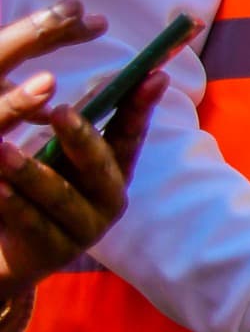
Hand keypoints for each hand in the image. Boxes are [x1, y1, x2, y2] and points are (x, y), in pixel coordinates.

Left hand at [0, 1, 162, 296]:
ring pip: (58, 195)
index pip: (130, 132)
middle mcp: (107, 199)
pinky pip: (29, 224)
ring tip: (2, 150)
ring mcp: (82, 229)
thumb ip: (72, 124)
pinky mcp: (51, 253)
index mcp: (113, 170)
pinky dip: (12, 205)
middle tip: (58, 110)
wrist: (11, 255)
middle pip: (99, 165)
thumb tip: (76, 77)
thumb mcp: (58, 156)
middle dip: (81, 137)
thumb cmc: (37, 195)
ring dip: (31, 171)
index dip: (141, 106)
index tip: (152, 76)